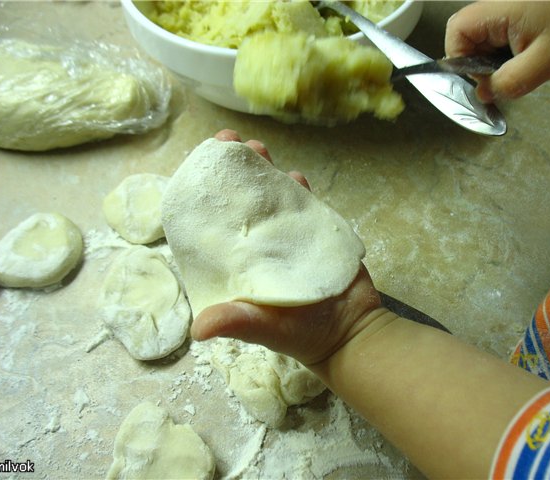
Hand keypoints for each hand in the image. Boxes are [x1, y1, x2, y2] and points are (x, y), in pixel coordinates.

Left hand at [190, 129, 382, 365]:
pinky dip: (297, 189)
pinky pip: (302, 204)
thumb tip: (198, 330)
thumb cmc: (301, 334)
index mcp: (233, 268)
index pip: (208, 228)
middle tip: (231, 142)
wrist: (351, 331)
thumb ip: (237, 323)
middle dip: (231, 171)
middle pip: (236, 203)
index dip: (200, 196)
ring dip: (262, 172)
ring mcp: (283, 238)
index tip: (198, 166)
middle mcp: (253, 248)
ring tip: (258, 150)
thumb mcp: (265, 330)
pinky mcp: (311, 233)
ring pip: (267, 198)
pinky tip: (295, 177)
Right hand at [445, 1, 549, 101]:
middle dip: (478, 61)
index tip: (478, 78)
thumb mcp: (543, 64)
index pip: (457, 31)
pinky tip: (525, 55)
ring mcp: (506, 6)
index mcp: (500, 7)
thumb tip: (484, 94)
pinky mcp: (515, 11)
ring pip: (481, 37)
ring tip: (521, 63)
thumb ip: (508, 83)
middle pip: (465, 35)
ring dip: (492, 58)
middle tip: (502, 76)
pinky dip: (504, 51)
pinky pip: (495, 34)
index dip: (459, 59)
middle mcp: (498, 2)